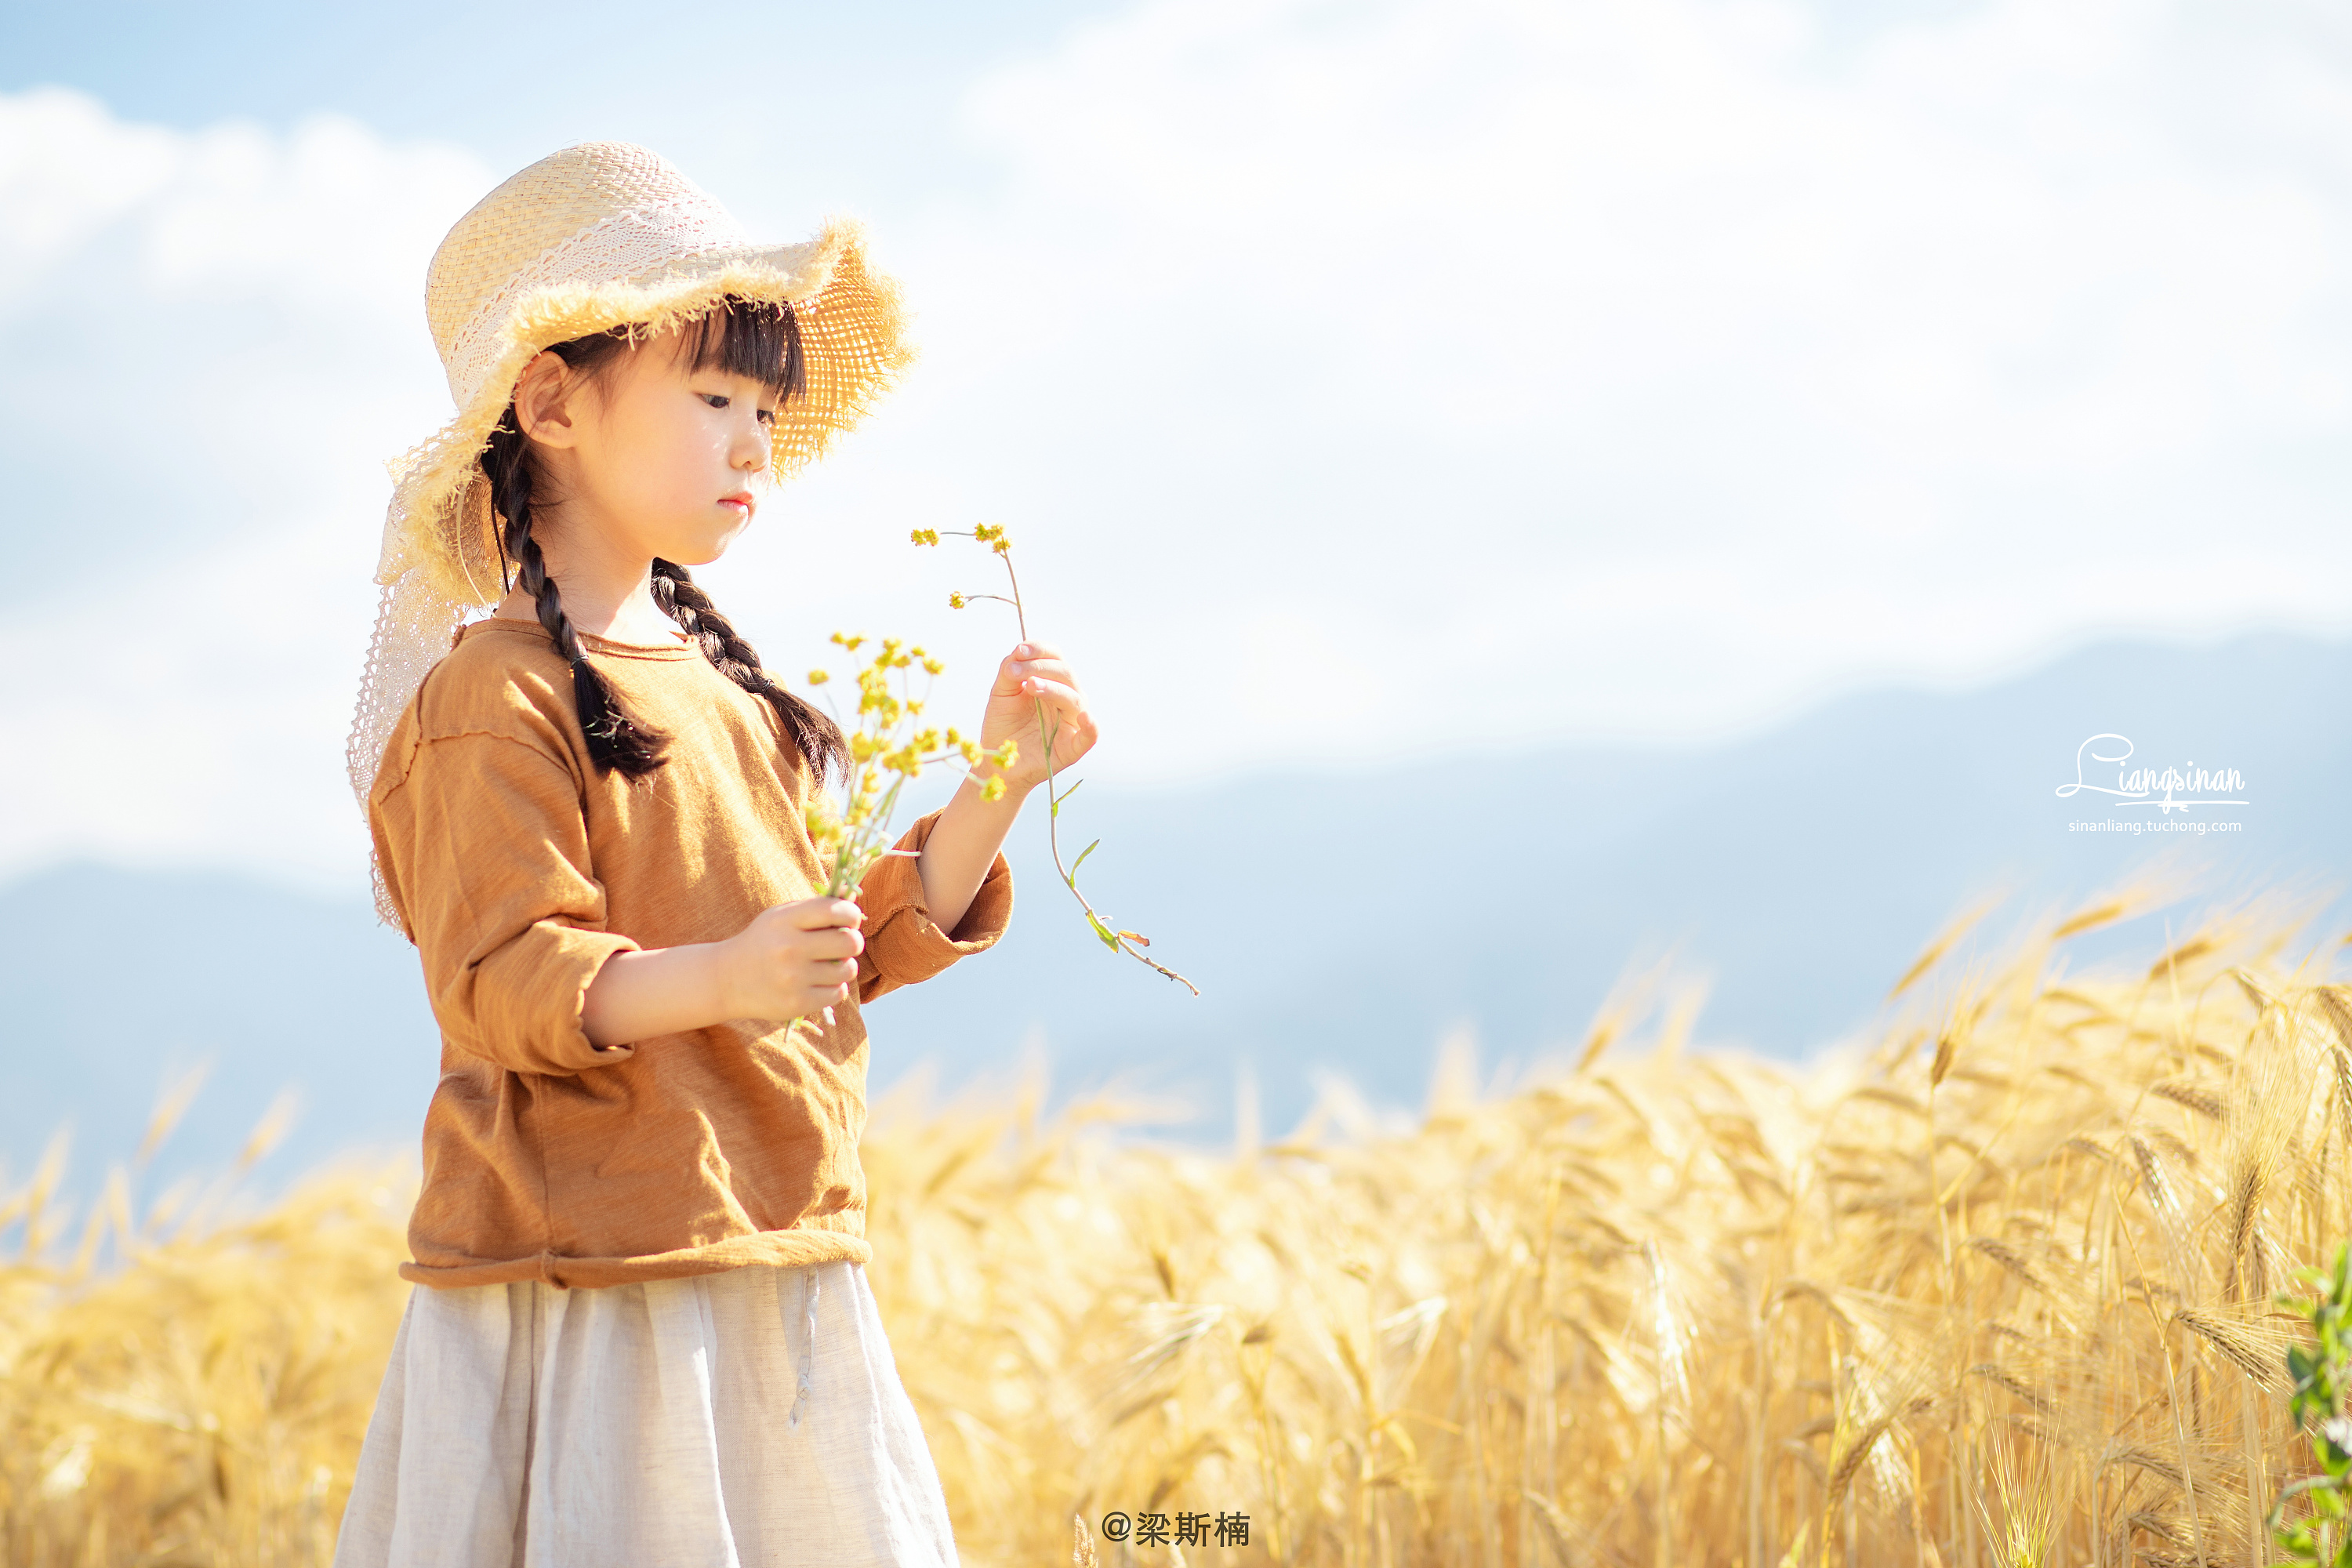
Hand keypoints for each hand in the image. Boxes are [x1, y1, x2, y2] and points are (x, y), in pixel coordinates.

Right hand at [716, 897, 863, 1021]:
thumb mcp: (780, 917)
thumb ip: (814, 910)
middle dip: (853, 942)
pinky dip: (834, 988)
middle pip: (849, 942)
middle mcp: (789, 948)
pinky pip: (838, 993)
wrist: (726, 979)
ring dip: (844, 967)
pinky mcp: (797, 1003)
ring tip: (829, 966)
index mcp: (785, 920)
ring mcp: (793, 978)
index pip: (835, 911)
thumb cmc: (763, 942)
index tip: (850, 921)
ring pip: (848, 970)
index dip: (851, 915)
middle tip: (843, 945)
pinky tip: (819, 983)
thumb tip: (855, 913)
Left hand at [977, 639, 1097, 792]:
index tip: (1019, 651)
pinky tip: (1085, 717)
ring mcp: (1073, 722)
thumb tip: (1019, 652)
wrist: (997, 761)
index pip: (1055, 658)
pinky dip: (1091, 726)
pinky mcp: (1073, 747)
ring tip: (1030, 685)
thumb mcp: (1001, 693)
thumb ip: (1010, 671)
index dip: (1040, 650)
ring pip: (1074, 699)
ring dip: (1053, 688)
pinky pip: (1090, 735)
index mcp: (1052, 682)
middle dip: (1041, 667)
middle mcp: (1067, 699)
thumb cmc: (1003, 725)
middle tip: (1017, 672)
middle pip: (1066, 674)